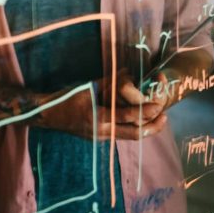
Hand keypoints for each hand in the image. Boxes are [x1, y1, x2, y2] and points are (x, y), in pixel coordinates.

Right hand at [39, 82, 166, 140]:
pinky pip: (122, 134)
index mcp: (99, 117)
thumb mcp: (87, 88)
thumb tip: (129, 74)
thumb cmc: (65, 99)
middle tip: (165, 116)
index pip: (129, 116)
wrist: (48, 115)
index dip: (147, 111)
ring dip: (146, 129)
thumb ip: (109, 83)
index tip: (160, 104)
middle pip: (135, 134)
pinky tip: (140, 121)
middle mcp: (103, 131)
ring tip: (158, 120)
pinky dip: (134, 128)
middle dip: (153, 126)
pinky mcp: (100, 138)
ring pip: (130, 136)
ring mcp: (101, 137)